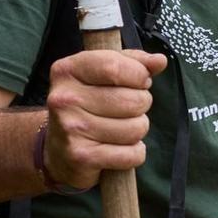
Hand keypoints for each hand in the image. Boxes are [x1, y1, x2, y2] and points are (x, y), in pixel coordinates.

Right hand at [44, 49, 167, 189]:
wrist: (57, 151)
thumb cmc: (87, 106)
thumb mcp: (104, 76)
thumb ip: (134, 63)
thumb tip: (160, 61)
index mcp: (67, 70)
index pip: (116, 66)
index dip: (139, 76)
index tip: (138, 82)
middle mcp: (65, 99)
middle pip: (134, 100)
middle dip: (141, 105)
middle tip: (126, 110)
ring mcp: (71, 129)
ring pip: (136, 128)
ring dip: (137, 131)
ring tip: (120, 129)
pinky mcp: (82, 157)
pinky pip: (132, 154)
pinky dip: (134, 153)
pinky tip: (118, 149)